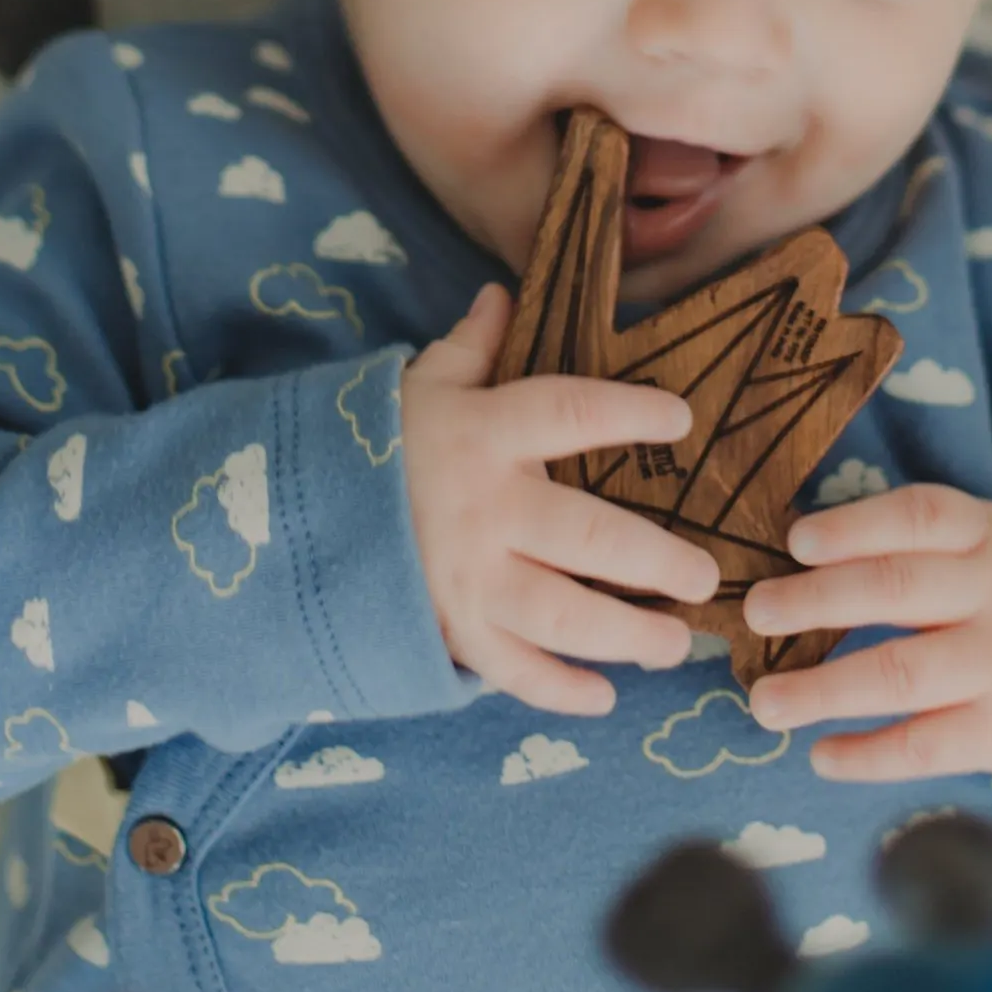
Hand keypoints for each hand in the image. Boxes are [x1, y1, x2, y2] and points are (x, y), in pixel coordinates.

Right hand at [401, 284, 717, 715]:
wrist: (288, 510)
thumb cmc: (373, 443)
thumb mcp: (417, 385)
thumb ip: (470, 346)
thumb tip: (502, 293)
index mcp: (483, 434)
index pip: (570, 413)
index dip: (628, 413)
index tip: (680, 419)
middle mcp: (485, 509)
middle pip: (589, 535)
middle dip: (656, 561)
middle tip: (704, 577)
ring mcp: (466, 576)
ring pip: (563, 615)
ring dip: (628, 636)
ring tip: (675, 644)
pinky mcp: (447, 628)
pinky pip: (510, 668)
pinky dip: (557, 690)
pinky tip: (602, 698)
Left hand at [742, 484, 991, 782]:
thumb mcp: (984, 547)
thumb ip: (908, 545)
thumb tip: (791, 556)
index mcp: (988, 535)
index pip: (921, 515)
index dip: (855, 527)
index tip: (796, 542)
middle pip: (898, 590)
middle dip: (817, 601)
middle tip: (755, 612)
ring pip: (902, 673)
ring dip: (822, 689)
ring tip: (764, 702)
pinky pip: (926, 746)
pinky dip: (867, 756)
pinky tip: (821, 755)